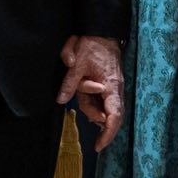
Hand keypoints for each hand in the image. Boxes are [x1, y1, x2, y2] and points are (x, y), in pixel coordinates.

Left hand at [57, 35, 124, 151]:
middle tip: (94, 136)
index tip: (98, 146)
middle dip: (100, 124)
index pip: (114, 115)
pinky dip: (94, 103)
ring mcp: (113, 87)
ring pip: (103, 108)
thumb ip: (70, 83)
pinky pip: (102, 100)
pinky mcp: (109, 84)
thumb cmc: (92, 45)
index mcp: (111, 86)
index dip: (108, 133)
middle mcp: (116, 89)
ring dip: (91, 108)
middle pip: (109, 115)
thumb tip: (61, 100)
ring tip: (81, 91)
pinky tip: (86, 97)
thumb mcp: (77, 63)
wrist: (102, 31)